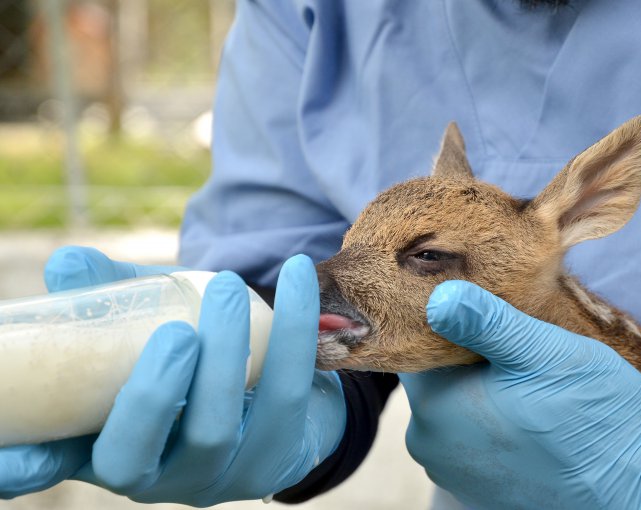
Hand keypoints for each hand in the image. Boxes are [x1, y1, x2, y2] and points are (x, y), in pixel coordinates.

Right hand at [1, 247, 345, 504]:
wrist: (267, 387)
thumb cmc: (186, 355)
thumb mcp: (138, 328)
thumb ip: (103, 299)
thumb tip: (68, 264)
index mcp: (100, 447)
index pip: (50, 467)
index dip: (22, 466)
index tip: (16, 459)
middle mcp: (151, 477)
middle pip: (137, 454)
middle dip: (155, 391)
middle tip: (177, 328)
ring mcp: (214, 476)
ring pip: (216, 430)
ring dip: (226, 354)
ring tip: (230, 287)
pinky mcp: (274, 458)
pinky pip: (287, 395)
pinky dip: (292, 331)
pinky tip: (295, 278)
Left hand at [399, 281, 640, 509]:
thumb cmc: (593, 414)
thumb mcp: (541, 351)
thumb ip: (484, 322)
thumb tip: (438, 296)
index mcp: (434, 407)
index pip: (416, 349)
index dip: (444, 325)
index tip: (477, 310)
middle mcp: (430, 445)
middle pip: (434, 381)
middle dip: (463, 359)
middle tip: (511, 343)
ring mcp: (453, 472)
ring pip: (453, 410)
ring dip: (480, 391)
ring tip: (524, 377)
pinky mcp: (479, 490)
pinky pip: (472, 441)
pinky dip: (492, 422)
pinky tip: (528, 411)